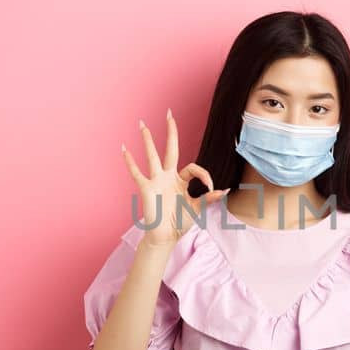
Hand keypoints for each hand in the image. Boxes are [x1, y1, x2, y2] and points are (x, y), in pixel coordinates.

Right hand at [121, 108, 224, 247]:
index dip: (204, 175)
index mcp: (182, 180)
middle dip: (170, 131)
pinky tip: (123, 148)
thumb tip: (225, 189)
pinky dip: (130, 161)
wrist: (166, 236)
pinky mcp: (146, 188)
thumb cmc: (180, 223)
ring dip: (147, 140)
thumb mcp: (198, 209)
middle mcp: (168, 176)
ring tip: (142, 124)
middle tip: (169, 113)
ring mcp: (156, 180)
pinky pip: (136, 172)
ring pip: (152, 155)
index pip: (194, 168)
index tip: (212, 188)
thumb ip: (209, 198)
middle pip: (170, 149)